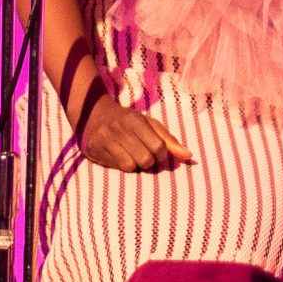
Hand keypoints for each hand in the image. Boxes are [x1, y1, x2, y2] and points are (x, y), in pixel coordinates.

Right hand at [79, 96, 195, 172]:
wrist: (94, 114)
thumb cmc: (127, 121)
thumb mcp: (149, 124)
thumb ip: (169, 140)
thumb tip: (188, 156)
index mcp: (136, 120)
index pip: (158, 146)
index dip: (163, 156)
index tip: (159, 155)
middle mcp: (120, 128)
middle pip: (146, 159)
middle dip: (149, 163)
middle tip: (144, 156)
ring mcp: (105, 138)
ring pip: (130, 166)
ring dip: (135, 166)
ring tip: (131, 156)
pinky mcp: (94, 148)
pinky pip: (116, 167)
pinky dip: (121, 166)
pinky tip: (118, 156)